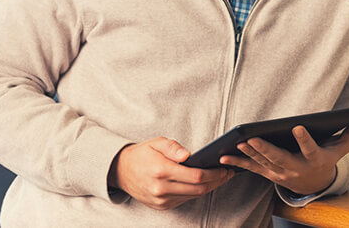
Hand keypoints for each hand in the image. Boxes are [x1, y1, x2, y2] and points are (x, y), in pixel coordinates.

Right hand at [110, 137, 233, 210]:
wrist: (121, 171)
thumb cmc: (142, 154)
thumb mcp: (156, 142)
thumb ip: (173, 147)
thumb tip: (188, 155)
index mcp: (161, 170)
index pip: (195, 176)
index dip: (214, 174)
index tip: (224, 168)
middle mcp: (161, 188)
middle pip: (198, 189)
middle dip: (216, 182)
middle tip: (228, 173)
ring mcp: (161, 200)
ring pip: (193, 196)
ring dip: (209, 188)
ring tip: (220, 177)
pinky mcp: (161, 206)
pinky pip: (185, 199)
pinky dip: (196, 192)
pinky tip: (204, 183)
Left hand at [220, 115, 348, 195]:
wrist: (315, 184)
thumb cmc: (327, 159)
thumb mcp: (342, 148)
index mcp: (314, 160)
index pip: (310, 150)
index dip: (304, 140)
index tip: (298, 126)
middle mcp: (296, 169)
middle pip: (279, 158)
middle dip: (265, 148)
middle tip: (253, 137)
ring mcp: (280, 174)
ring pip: (263, 163)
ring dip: (249, 154)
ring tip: (238, 142)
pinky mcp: (268, 174)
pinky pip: (251, 169)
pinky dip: (237, 163)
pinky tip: (224, 156)